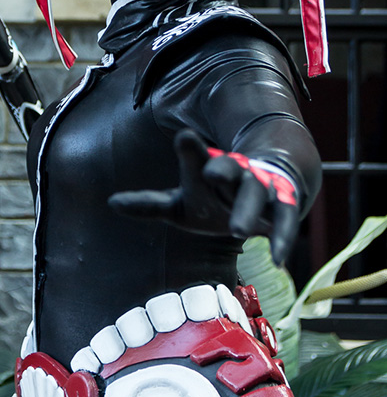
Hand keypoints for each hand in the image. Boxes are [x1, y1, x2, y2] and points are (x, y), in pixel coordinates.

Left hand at [108, 129, 298, 265]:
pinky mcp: (284, 207)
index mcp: (208, 169)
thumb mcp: (182, 205)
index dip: (191, 149)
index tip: (185, 137)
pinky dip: (281, 238)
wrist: (267, 191)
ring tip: (237, 230)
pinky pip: (285, 220)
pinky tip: (277, 259)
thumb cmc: (215, 199)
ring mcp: (262, 188)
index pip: (197, 158)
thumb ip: (151, 204)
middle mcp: (236, 174)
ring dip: (248, 209)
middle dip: (223, 169)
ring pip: (256, 194)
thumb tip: (111, 203)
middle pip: (229, 169)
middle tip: (212, 173)